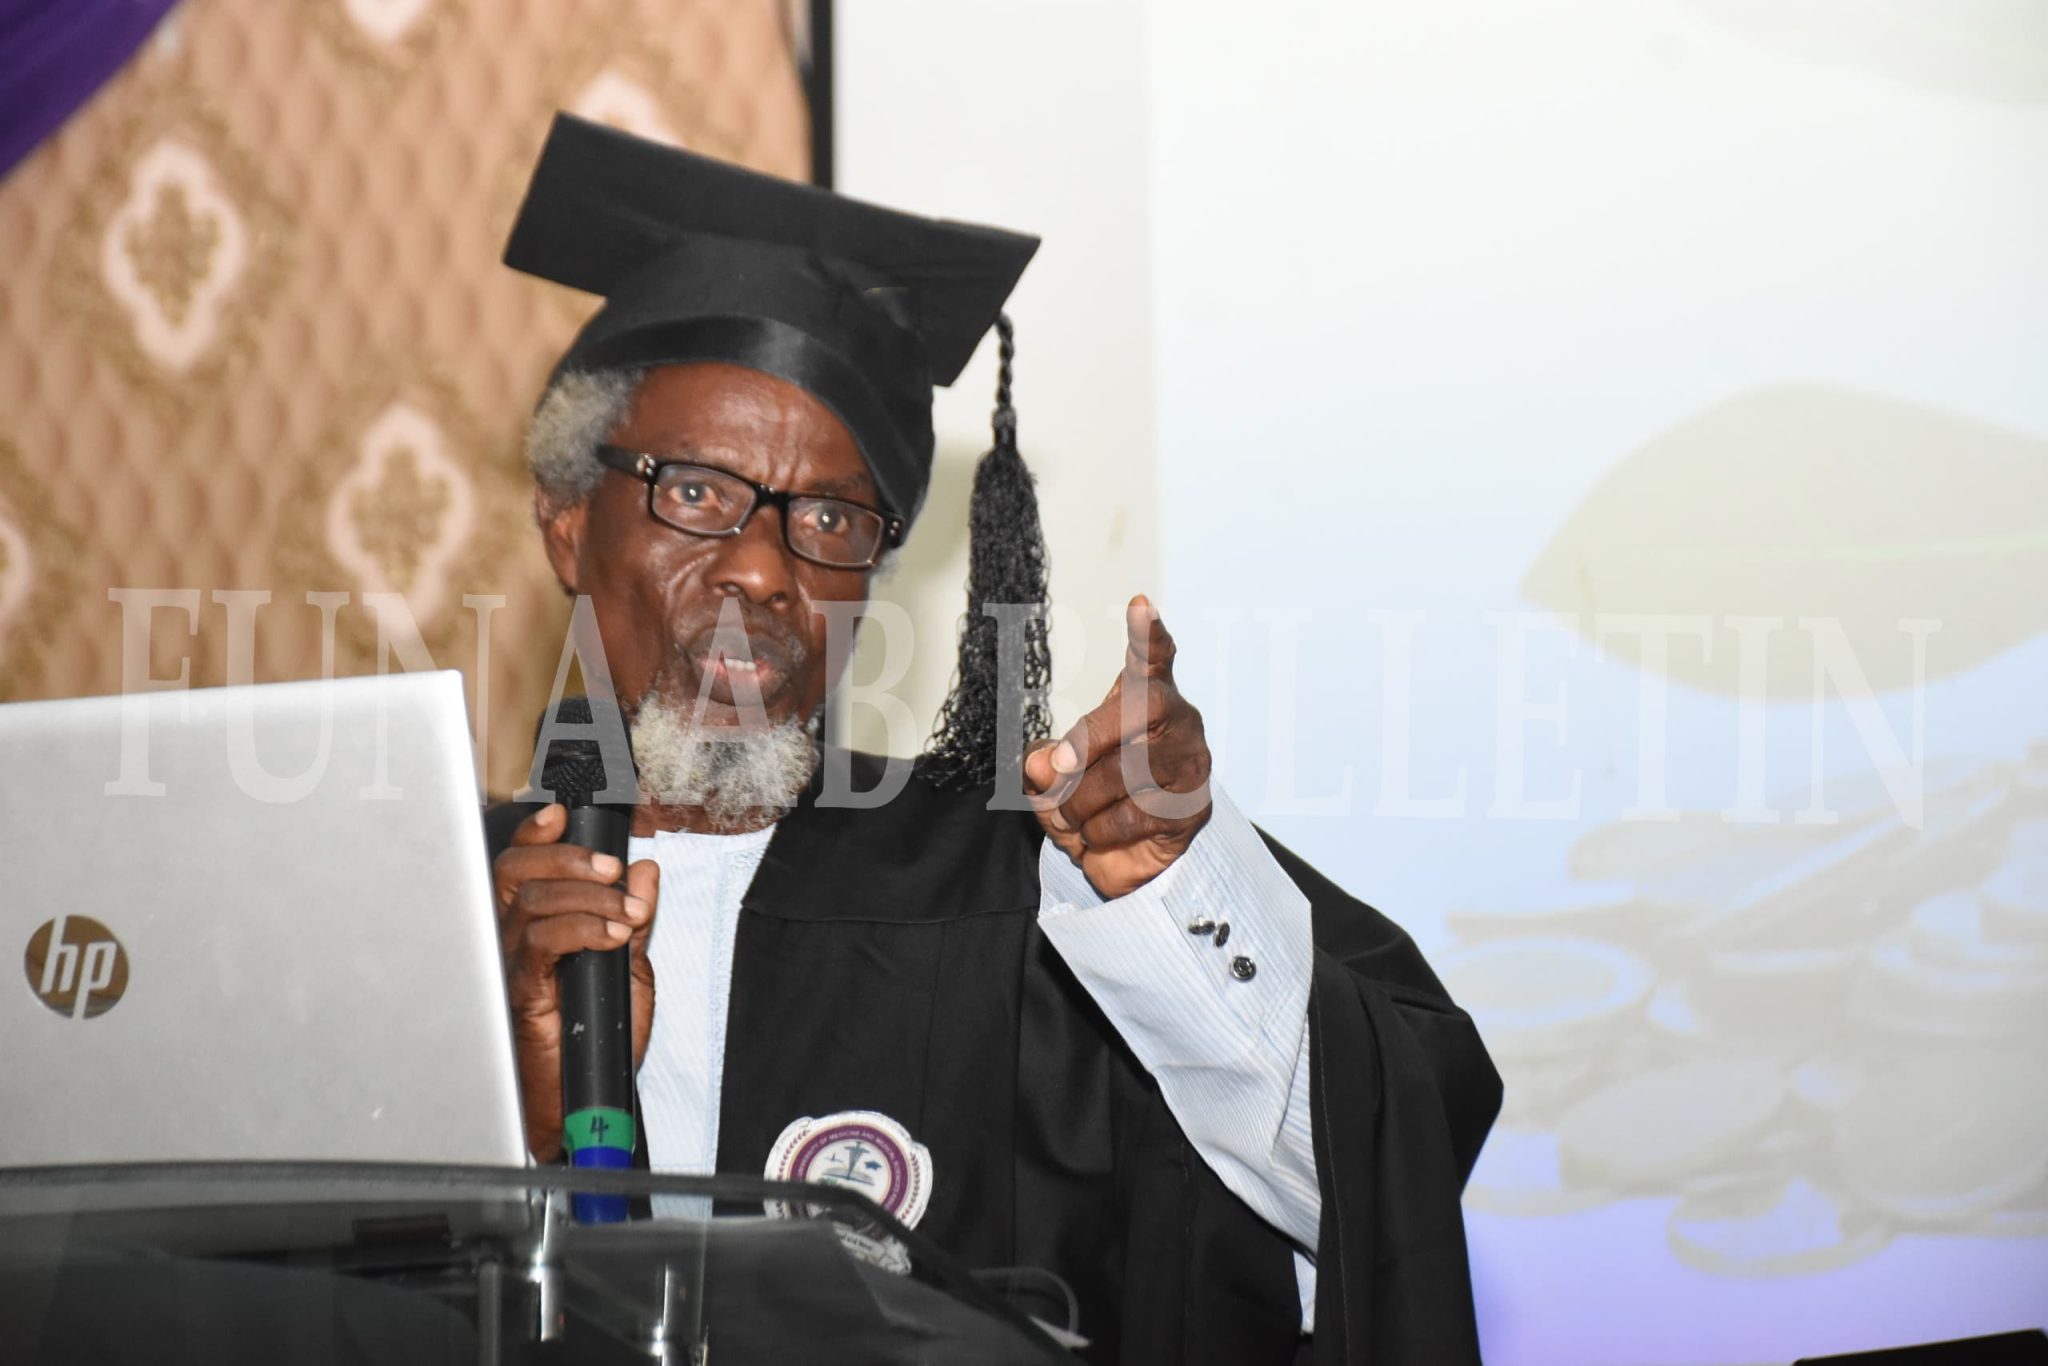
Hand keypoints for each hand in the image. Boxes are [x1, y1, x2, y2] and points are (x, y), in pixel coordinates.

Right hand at [493, 803, 658, 1161]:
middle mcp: (514, 937)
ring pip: (531, 901)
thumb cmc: (598, 1035)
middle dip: (568, 858)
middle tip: (612, 871)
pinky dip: (582, 929)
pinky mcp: (519, 990)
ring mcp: (512, 963)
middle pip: (517, 871)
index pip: (522, 863)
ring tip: (626, 914)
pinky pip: (540, 943)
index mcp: (536, 923)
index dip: (536, 833)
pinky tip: (612, 937)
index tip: (561, 814)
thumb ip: (633, 916)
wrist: (586, 1094)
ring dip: (587, 896)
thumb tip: (645, 871)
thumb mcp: (629, 966)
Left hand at [1024, 595, 1212, 898]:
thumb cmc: (1090, 800)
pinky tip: (1097, 833)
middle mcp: (1176, 720)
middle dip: (1090, 736)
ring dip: (1081, 801)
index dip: (1148, 635)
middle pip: (1142, 705)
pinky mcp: (1194, 806)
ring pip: (1130, 769)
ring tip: (1070, 815)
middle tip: (1054, 765)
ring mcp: (1191, 762)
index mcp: (1141, 698)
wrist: (1120, 860)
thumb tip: (1040, 763)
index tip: (1141, 606)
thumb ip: (1044, 762)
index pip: (1152, 658)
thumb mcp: (1054, 776)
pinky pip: (1135, 814)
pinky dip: (1099, 830)